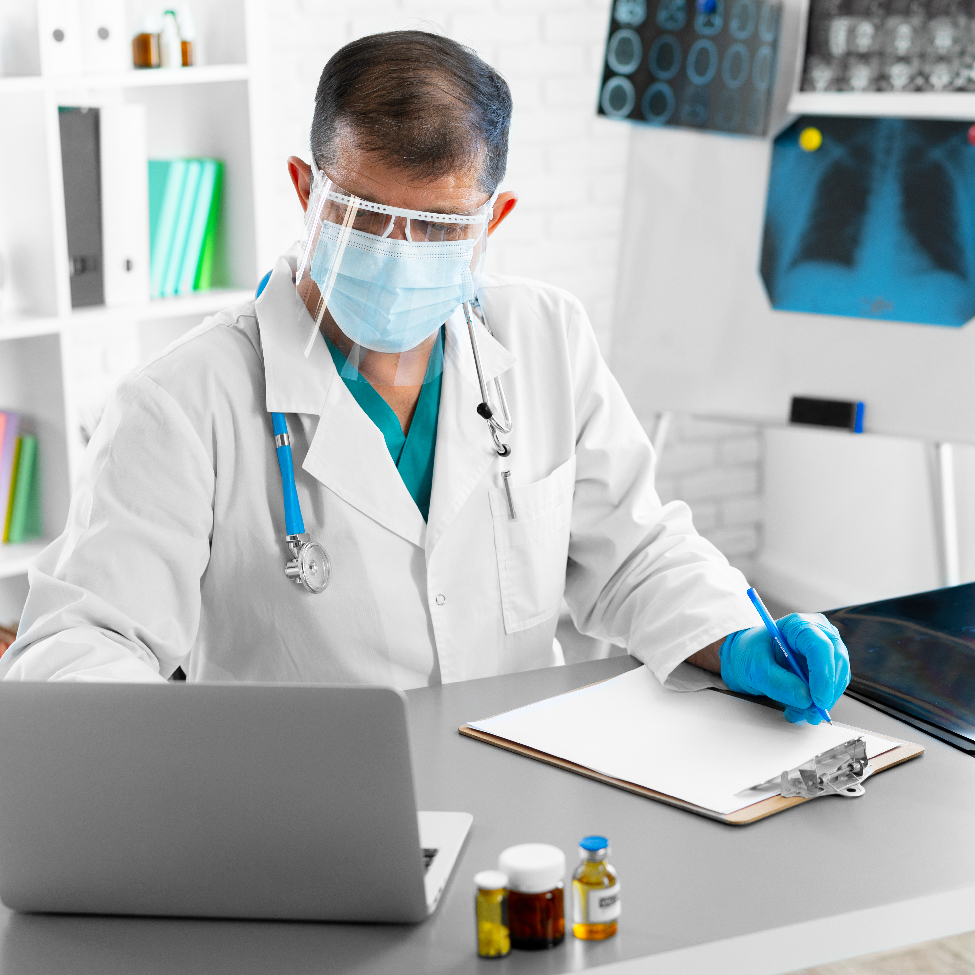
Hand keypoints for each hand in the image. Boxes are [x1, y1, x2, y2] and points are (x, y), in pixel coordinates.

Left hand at [719, 614, 850, 723]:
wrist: (747, 657)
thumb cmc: (749, 653)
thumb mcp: (754, 668)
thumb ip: (777, 682)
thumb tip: (805, 698)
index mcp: (797, 625)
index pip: (820, 646)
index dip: (823, 673)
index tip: (818, 698)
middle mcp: (817, 634)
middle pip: (836, 662)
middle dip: (826, 691)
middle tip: (811, 713)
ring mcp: (825, 650)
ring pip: (837, 678)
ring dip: (820, 701)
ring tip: (797, 712)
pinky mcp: (825, 668)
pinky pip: (830, 688)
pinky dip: (817, 703)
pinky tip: (798, 709)